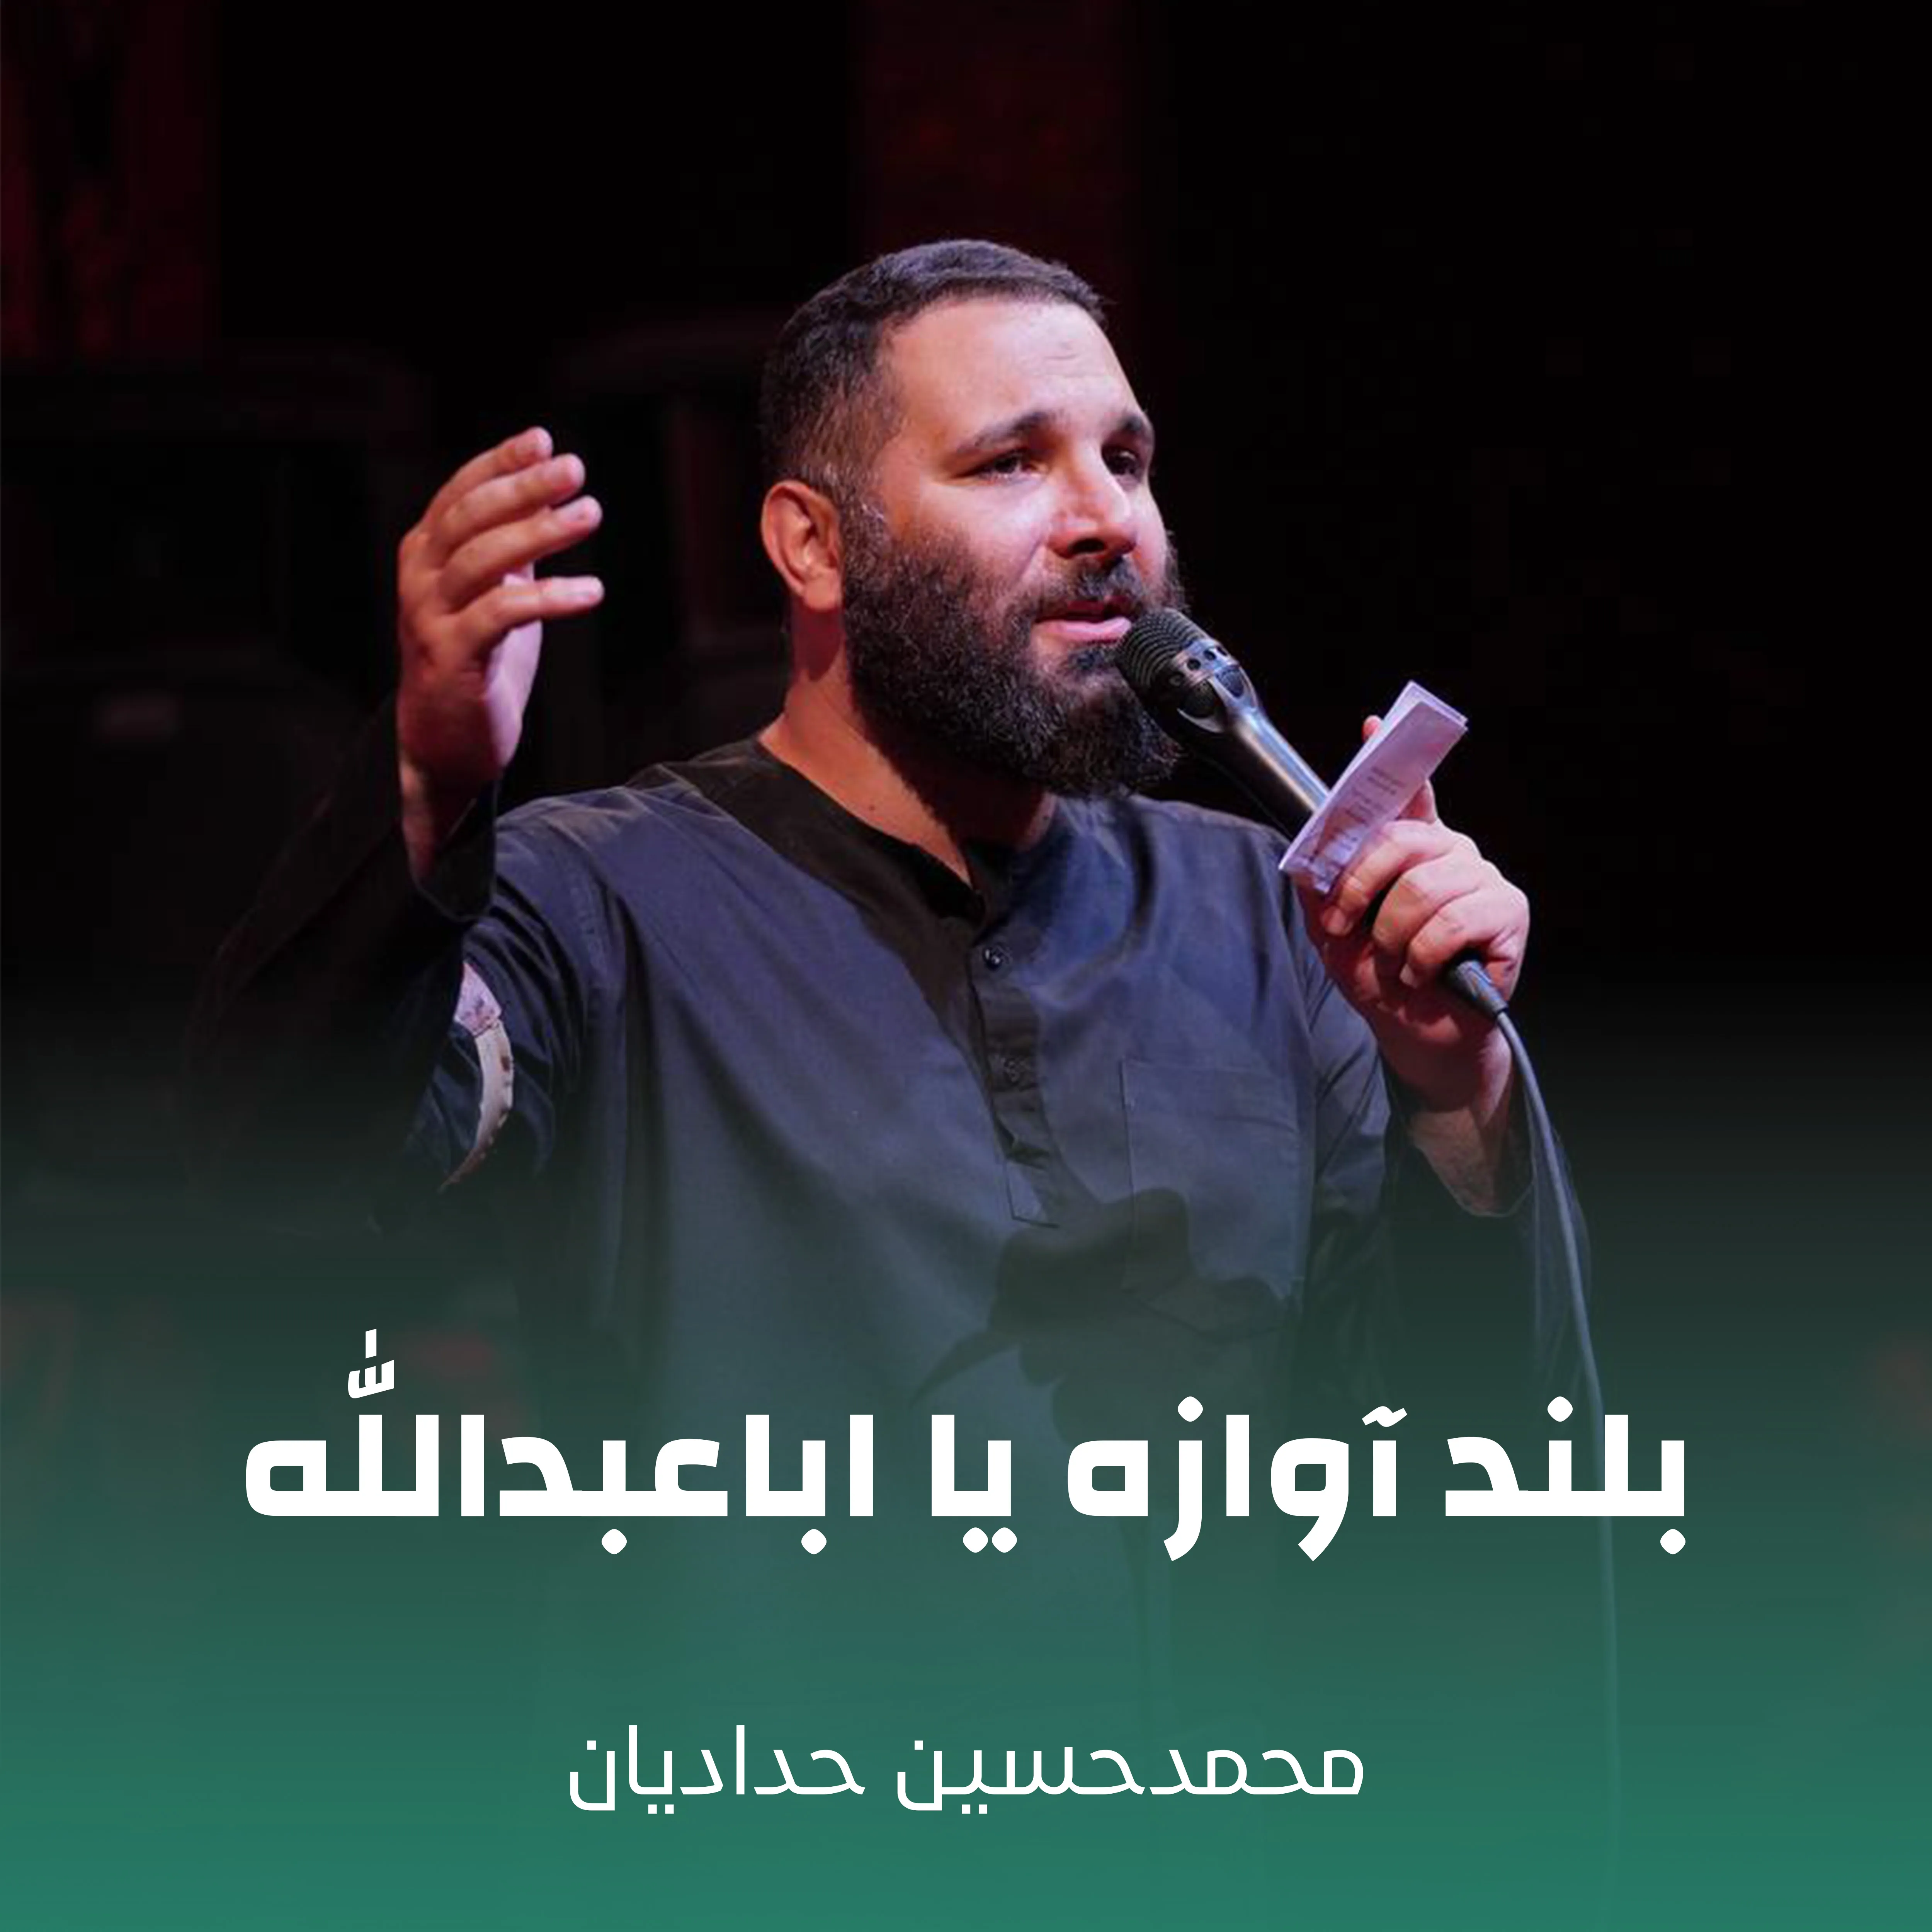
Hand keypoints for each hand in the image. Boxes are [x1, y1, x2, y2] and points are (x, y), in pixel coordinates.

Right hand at [395, 427, 602, 872]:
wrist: (442, 741)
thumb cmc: (475, 661)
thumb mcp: (492, 593)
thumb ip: (509, 549)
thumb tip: (547, 495)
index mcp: (425, 555)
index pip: (460, 494)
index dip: (500, 463)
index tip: (544, 440)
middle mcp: (419, 579)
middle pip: (471, 517)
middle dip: (524, 487)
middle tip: (575, 470)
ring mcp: (430, 618)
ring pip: (484, 560)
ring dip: (541, 532)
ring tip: (591, 514)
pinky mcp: (453, 658)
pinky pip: (502, 615)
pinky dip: (549, 597)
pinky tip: (590, 590)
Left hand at [1295, 718, 1527, 1114]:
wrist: (1420, 1033)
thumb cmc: (1382, 978)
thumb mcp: (1334, 935)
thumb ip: (1319, 892)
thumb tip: (1305, 859)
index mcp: (1414, 849)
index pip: (1406, 795)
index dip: (1389, 760)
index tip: (1372, 727)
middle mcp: (1452, 852)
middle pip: (1400, 841)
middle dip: (1358, 887)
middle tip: (1344, 926)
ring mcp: (1483, 878)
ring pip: (1422, 887)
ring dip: (1394, 936)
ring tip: (1397, 962)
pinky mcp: (1507, 912)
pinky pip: (1450, 921)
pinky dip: (1423, 956)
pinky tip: (1425, 973)